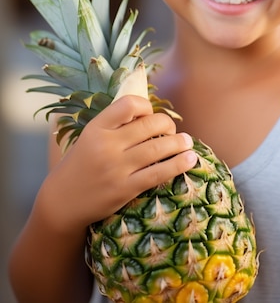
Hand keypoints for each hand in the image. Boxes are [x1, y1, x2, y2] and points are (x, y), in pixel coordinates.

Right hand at [41, 95, 196, 231]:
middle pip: (149, 125)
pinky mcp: (125, 189)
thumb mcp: (90, 137)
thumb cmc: (81, 165)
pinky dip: (178, 164)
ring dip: (179, 143)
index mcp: (96, 128)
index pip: (129, 104)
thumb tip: (151, 113)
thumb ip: (114, 125)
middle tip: (173, 131)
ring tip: (188, 142)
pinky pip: (158, 173)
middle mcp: (106, 145)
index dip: (146, 106)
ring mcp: (116, 168)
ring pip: (158, 148)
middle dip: (168, 125)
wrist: (61, 202)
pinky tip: (190, 159)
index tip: (151, 114)